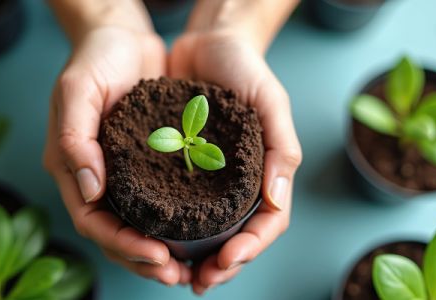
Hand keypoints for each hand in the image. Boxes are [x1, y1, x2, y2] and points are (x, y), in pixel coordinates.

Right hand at [43, 26, 190, 285]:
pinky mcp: (145, 163)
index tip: (156, 254)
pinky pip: (156, 202)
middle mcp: (94, 177)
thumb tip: (88, 188)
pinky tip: (195, 234)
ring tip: (189, 268)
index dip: (121, 243)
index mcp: (71, 167)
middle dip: (143, 258)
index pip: (92, 220)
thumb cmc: (95, 58)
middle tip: (178, 274)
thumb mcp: (78, 89)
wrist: (120, 36)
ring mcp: (120, 173)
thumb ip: (75, 137)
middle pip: (114, 233)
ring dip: (159, 250)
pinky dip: (171, 223)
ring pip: (136, 225)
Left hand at [169, 29, 302, 293]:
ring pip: (206, 230)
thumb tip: (276, 199)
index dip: (250, 248)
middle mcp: (238, 182)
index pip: (267, 223)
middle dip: (221, 265)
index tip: (225, 262)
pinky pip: (177, 205)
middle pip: (236, 236)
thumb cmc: (245, 69)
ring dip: (194, 256)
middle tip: (198, 281)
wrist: (208, 43)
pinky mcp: (181, 168)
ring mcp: (210, 178)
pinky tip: (153, 238)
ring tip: (174, 272)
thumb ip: (281, 148)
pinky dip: (169, 227)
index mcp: (266, 173)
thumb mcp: (271, 102)